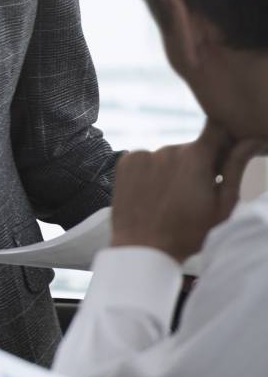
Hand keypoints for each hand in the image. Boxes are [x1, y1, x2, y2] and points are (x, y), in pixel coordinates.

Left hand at [110, 120, 264, 260]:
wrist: (142, 248)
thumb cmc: (189, 232)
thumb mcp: (223, 205)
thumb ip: (236, 168)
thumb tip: (252, 140)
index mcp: (196, 156)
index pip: (216, 128)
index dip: (223, 139)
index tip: (224, 156)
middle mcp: (169, 148)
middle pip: (192, 148)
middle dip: (198, 165)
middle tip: (195, 194)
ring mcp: (144, 153)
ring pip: (168, 156)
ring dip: (173, 170)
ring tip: (171, 199)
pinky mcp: (126, 160)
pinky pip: (146, 159)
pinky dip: (151, 171)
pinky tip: (152, 194)